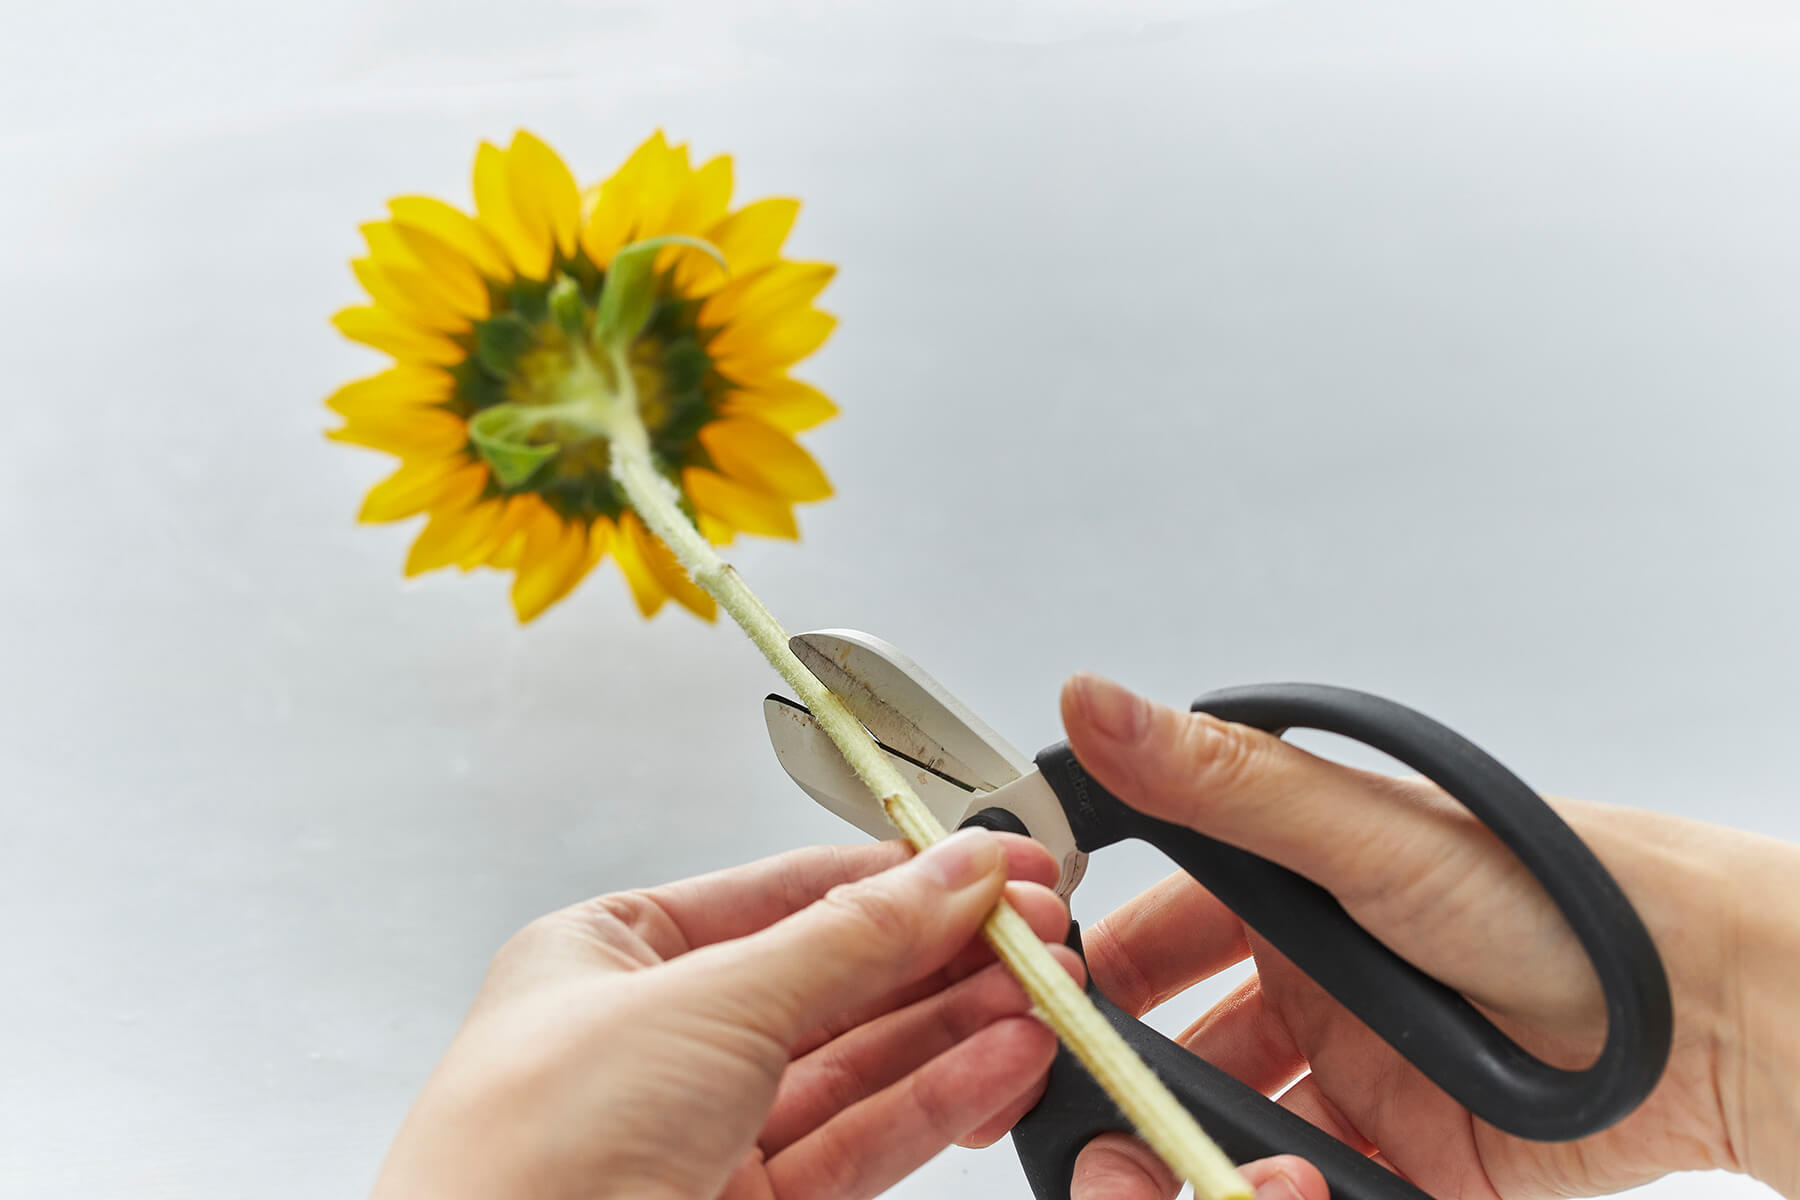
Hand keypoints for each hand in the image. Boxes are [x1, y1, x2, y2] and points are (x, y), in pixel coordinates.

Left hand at [372, 829, 1084, 1199]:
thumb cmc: (520, 1164)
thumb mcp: (703, 1004)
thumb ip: (846, 940)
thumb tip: (946, 873)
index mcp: (608, 958)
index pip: (780, 892)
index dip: (894, 875)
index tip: (991, 862)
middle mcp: (656, 1041)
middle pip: (832, 977)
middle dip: (942, 952)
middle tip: (1039, 929)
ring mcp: (703, 1134)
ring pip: (860, 1066)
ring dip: (958, 1027)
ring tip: (1044, 993)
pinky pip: (862, 1140)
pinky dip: (940, 1102)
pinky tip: (1002, 1062)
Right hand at [1057, 673, 1799, 1199]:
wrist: (1712, 1017)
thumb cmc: (1561, 894)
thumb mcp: (1371, 836)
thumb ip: (1222, 783)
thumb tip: (1092, 698)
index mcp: (1287, 886)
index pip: (1147, 927)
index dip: (1083, 964)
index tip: (1029, 998)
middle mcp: (1307, 979)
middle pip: (1169, 1042)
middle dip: (1113, 1082)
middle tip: (1076, 1114)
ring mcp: (1348, 1072)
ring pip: (1221, 1126)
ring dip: (1180, 1154)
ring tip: (1165, 1176)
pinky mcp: (1398, 1157)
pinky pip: (1299, 1187)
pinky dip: (1267, 1197)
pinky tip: (1271, 1190)